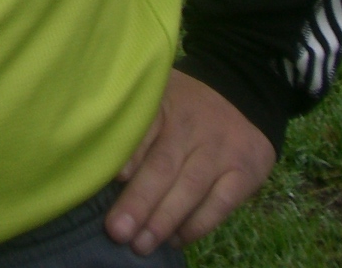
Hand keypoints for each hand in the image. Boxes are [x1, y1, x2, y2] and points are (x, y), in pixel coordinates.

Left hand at [105, 70, 274, 255]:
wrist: (243, 97)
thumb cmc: (183, 107)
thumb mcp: (157, 99)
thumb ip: (132, 127)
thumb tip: (98, 166)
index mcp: (165, 102)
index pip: (144, 127)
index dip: (129, 153)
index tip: (114, 177)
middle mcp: (193, 124)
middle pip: (164, 164)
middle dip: (140, 200)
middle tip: (117, 230)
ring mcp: (221, 148)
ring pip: (191, 187)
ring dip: (164, 220)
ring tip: (140, 244)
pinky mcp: (243, 172)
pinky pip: (219, 204)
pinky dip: (196, 225)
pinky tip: (175, 239)